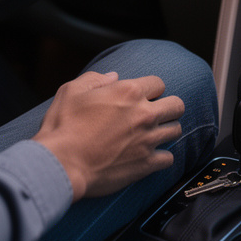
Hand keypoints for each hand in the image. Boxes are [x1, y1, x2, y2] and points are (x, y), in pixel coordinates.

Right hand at [32, 71, 184, 201]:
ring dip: (166, 130)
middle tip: (155, 113)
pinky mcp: (146, 164)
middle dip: (168, 107)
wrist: (62, 163)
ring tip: (152, 134)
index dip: (151, 89)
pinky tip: (149, 155)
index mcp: (128, 92)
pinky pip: (169, 158)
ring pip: (176, 130)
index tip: (143, 97)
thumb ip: (95, 79)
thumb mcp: (71, 91)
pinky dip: (161, 157)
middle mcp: (144, 114)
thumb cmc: (63, 126)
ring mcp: (148, 140)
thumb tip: (113, 76)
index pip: (159, 83)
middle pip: (177, 105)